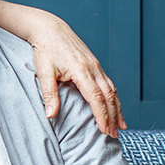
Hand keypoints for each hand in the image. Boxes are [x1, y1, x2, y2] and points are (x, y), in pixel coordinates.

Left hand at [28, 18, 122, 137]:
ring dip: (117, 109)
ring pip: (112, 90)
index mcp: (81, 71)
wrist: (50, 29)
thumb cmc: (45, 50)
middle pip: (108, 96)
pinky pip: (109, 83)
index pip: (96, 98)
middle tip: (114, 135)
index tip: (104, 131)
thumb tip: (50, 115)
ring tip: (121, 126)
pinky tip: (116, 107)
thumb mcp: (43, 72)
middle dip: (112, 117)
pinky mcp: (95, 64)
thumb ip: (49, 94)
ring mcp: (96, 66)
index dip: (101, 116)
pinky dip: (114, 97)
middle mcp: (93, 68)